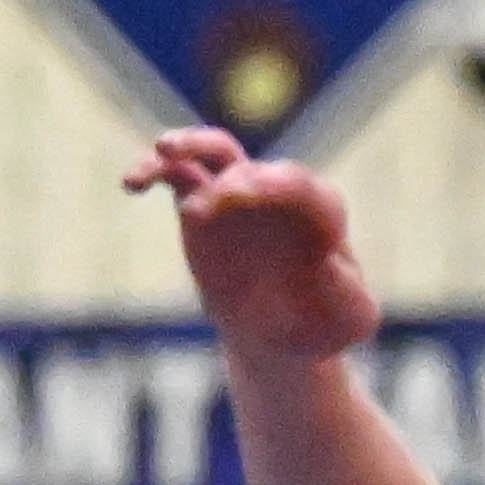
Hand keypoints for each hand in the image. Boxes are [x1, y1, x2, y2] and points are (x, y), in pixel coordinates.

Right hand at [124, 128, 378, 359]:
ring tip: (167, 150)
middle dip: (243, 180)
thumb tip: (324, 264)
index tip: (257, 198)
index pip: (307, 191)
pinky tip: (132, 183)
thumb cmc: (323, 324)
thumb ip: (347, 292)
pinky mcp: (200, 204)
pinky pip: (175, 175)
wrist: (282, 339)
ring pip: (214, 152)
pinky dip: (153, 170)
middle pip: (258, 171)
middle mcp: (279, 195)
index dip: (285, 190)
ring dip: (191, 145)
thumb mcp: (351, 318)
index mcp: (321, 214)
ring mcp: (237, 194)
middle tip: (227, 195)